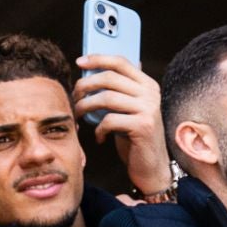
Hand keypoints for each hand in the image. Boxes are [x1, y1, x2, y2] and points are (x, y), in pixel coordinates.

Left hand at [73, 55, 173, 195]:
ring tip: (79, 116)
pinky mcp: (143, 126)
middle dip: (85, 86)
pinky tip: (99, 137)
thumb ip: (120, 91)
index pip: (121, 62)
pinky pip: (109, 120)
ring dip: (85, 107)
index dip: (98, 59)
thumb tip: (99, 68)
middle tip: (73, 97)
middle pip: (109, 78)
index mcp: (147, 84)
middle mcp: (150, 93)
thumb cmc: (135, 139)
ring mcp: (148, 109)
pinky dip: (98, 129)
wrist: (152, 168)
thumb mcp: (129, 110)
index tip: (79, 62)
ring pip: (106, 98)